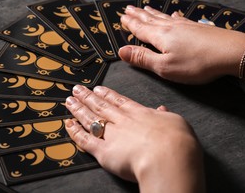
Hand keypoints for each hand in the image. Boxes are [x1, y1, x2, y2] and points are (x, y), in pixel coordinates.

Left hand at [64, 85, 204, 192]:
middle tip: (77, 89)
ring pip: (90, 118)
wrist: (168, 156)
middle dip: (87, 97)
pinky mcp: (103, 151)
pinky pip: (85, 140)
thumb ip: (165, 115)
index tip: (97, 88)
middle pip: (101, 106)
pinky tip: (68, 124)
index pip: (119, 101)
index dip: (107, 94)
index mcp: (140, 113)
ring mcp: (111, 134)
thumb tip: (162, 110)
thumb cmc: (176, 141)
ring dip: (78, 109)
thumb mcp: (176, 121)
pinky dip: (74, 132)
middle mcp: (123, 121)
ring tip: (69, 100)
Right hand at [119, 5, 244, 83]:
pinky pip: (180, 18)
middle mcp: (171, 27)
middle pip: (150, 19)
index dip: (130, 24)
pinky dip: (173, 15)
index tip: (122, 16)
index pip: (140, 29)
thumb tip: (122, 51)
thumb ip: (143, 58)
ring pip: (163, 17)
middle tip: (128, 8)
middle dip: (138, 15)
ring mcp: (185, 25)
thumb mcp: (165, 67)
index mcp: (160, 37)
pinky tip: (174, 13)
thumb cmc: (197, 63)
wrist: (231, 52)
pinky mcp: (198, 27)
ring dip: (152, 13)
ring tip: (145, 7)